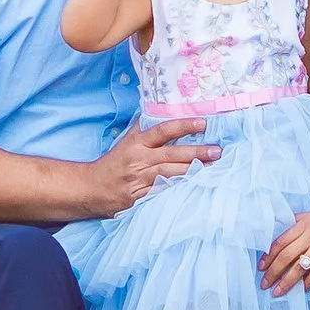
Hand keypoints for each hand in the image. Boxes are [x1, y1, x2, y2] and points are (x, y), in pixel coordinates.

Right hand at [80, 114, 216, 216]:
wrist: (91, 188)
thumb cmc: (114, 163)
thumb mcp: (127, 141)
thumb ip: (146, 129)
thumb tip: (166, 111)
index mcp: (137, 142)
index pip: (163, 130)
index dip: (183, 126)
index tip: (203, 123)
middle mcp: (139, 160)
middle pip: (172, 155)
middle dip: (197, 153)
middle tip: (217, 151)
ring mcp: (140, 181)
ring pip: (170, 175)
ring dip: (193, 172)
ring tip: (213, 169)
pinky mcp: (140, 198)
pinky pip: (162, 194)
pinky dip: (178, 191)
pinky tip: (194, 190)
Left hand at [259, 206, 309, 293]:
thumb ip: (300, 221)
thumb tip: (281, 229)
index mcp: (305, 222)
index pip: (280, 241)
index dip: (268, 255)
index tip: (261, 267)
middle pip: (285, 256)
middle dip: (272, 272)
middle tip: (265, 284)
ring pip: (298, 267)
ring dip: (286, 282)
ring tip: (278, 292)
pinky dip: (308, 283)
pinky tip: (302, 289)